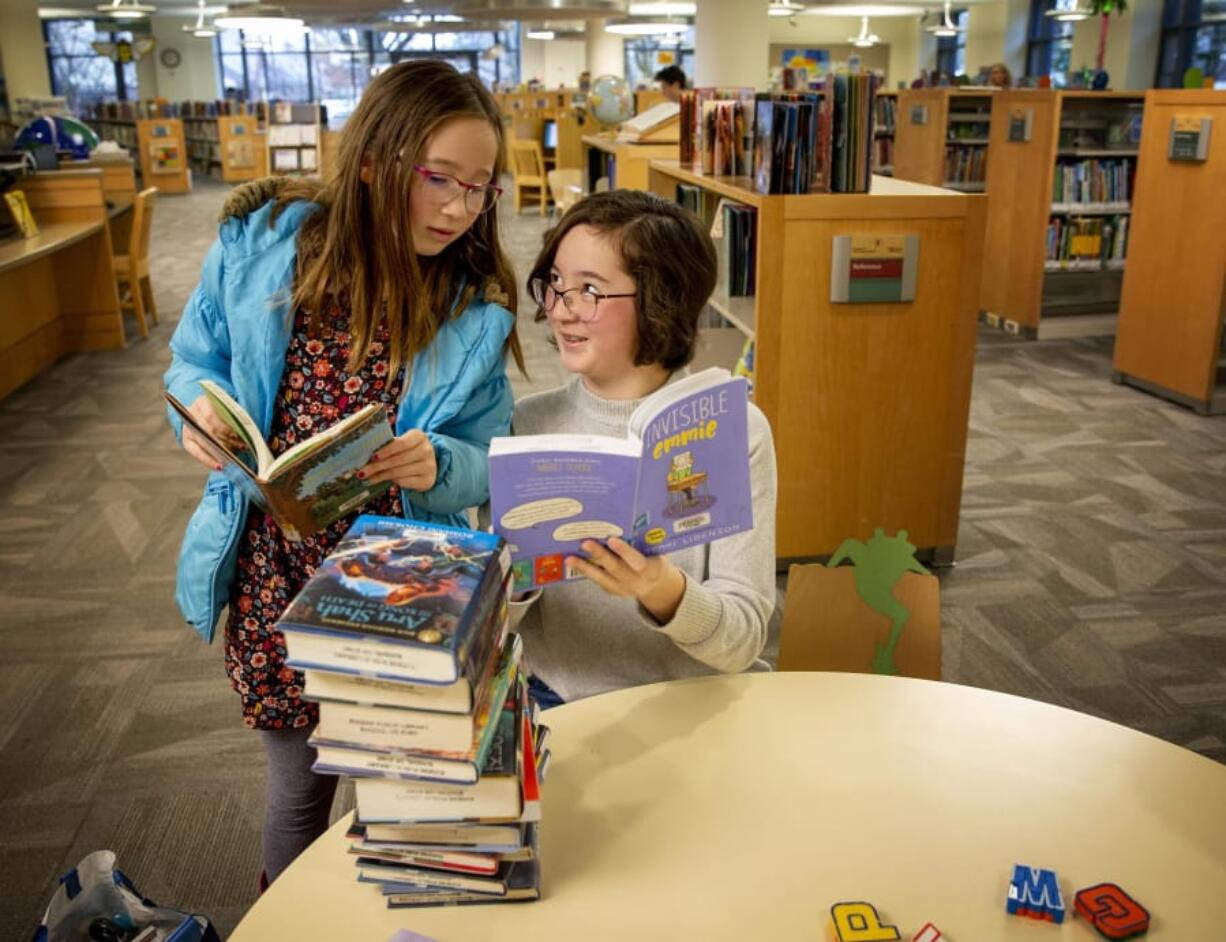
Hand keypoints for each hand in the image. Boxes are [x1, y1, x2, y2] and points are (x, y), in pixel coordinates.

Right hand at [181, 394, 242, 471]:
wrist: (207, 414)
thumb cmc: (223, 412)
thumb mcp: (229, 409)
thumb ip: (236, 417)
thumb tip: (249, 432)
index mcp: (202, 402)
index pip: (211, 415)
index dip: (224, 427)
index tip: (238, 435)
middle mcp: (191, 414)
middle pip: (208, 430)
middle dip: (226, 440)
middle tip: (241, 447)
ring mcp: (187, 428)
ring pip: (203, 443)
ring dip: (220, 452)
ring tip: (234, 458)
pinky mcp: (187, 441)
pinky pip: (196, 453)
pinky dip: (209, 461)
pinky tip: (219, 466)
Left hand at [361, 429, 436, 491]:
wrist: (427, 463)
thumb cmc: (408, 451)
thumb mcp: (402, 444)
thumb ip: (389, 446)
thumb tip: (366, 455)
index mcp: (419, 436)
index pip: (401, 443)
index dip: (386, 450)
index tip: (372, 457)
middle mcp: (427, 451)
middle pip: (398, 459)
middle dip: (378, 466)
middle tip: (362, 472)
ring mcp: (429, 466)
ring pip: (399, 472)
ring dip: (381, 476)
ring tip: (368, 478)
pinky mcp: (427, 480)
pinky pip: (405, 482)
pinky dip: (391, 482)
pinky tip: (381, 481)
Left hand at [568, 537, 685, 623]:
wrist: (656, 586)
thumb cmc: (654, 559)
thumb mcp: (656, 552)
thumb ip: (643, 542)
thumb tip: (624, 519)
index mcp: (651, 570)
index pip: (637, 561)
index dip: (624, 551)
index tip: (611, 539)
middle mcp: (636, 582)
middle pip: (615, 568)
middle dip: (599, 555)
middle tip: (585, 543)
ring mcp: (623, 589)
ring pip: (602, 578)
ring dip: (584, 567)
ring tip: (570, 558)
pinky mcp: (612, 591)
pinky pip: (598, 580)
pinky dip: (585, 570)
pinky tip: (574, 561)